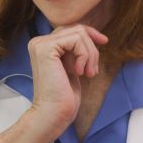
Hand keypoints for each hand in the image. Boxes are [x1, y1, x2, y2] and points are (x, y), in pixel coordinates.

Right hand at [26, 24, 108, 140]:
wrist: (53, 114)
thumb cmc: (63, 97)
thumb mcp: (72, 67)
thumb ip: (75, 51)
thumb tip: (90, 34)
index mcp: (43, 46)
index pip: (70, 29)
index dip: (90, 33)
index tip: (104, 42)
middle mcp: (38, 42)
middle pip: (76, 29)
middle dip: (92, 48)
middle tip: (93, 71)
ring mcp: (40, 44)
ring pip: (79, 33)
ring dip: (90, 54)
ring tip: (88, 73)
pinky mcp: (46, 48)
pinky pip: (76, 40)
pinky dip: (85, 56)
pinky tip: (80, 72)